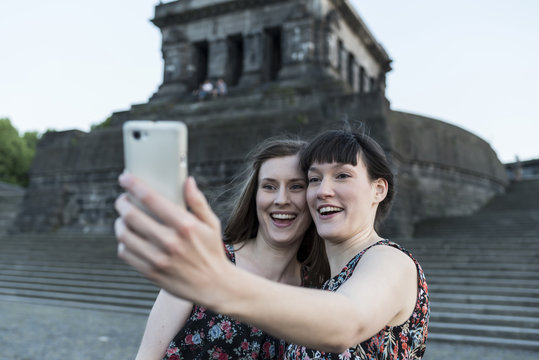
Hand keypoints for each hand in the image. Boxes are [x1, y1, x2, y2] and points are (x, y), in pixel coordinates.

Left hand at [114, 173, 231, 305]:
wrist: (213, 285)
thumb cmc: (212, 250)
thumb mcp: (211, 224)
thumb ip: (198, 202)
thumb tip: (188, 181)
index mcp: (185, 225)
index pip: (151, 199)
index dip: (134, 185)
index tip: (125, 177)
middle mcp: (169, 241)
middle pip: (132, 215)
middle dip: (122, 202)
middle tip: (122, 199)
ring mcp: (158, 259)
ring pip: (124, 234)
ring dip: (119, 222)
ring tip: (123, 218)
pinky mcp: (150, 272)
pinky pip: (125, 253)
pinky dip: (123, 242)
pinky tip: (128, 237)